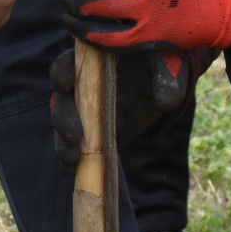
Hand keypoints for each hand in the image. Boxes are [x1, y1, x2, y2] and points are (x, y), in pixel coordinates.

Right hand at [49, 44, 205, 176]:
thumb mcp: (168, 65)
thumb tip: (166, 102)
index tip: (66, 83)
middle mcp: (81, 86)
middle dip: (63, 116)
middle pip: (62, 99)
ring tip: (72, 157)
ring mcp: (83, 112)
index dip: (62, 72)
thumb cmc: (158, 67)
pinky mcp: (90, 134)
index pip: (68, 64)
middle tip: (74, 135)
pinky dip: (68, 159)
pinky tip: (71, 169)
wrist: (160, 86)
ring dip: (62, 142)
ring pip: (62, 126)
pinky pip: (72, 147)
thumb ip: (167, 77)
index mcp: (93, 61)